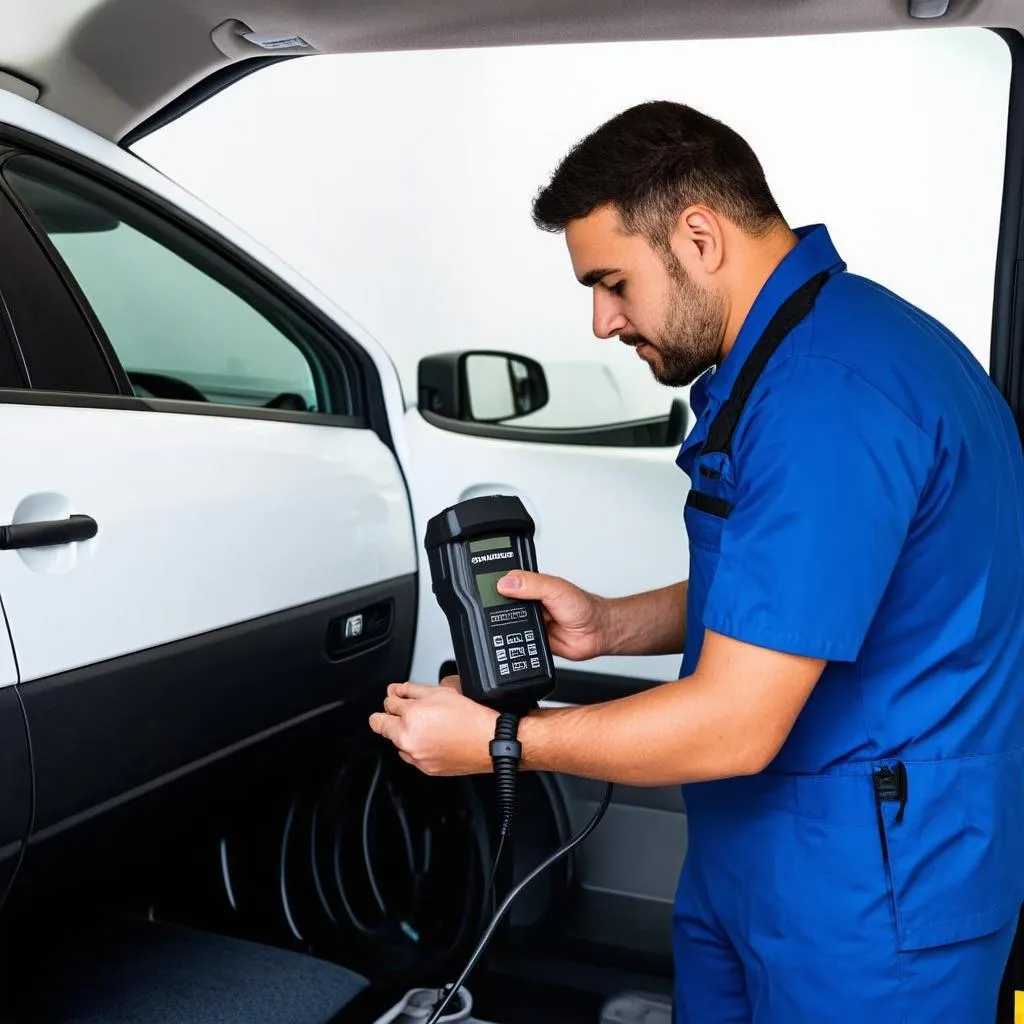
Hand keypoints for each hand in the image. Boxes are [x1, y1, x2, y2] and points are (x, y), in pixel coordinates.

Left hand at [368, 681, 497, 775]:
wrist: (488, 742)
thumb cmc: (471, 719)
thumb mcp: (442, 693)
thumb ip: (413, 690)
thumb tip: (398, 690)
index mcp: (411, 716)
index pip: (387, 703)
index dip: (395, 698)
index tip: (399, 699)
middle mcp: (408, 738)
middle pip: (379, 724)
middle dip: (390, 716)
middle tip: (407, 713)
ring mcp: (415, 756)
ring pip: (396, 741)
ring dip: (405, 733)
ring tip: (429, 727)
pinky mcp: (423, 768)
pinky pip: (410, 755)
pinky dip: (416, 747)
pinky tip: (434, 740)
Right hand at [496, 570, 607, 660]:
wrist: (597, 633)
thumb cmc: (584, 606)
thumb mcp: (555, 589)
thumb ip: (531, 584)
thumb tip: (506, 582)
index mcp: (533, 585)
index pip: (508, 580)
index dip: (496, 583)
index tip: (485, 588)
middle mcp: (530, 601)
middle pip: (504, 603)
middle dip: (498, 607)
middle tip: (494, 609)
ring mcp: (530, 620)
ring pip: (508, 623)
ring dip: (507, 625)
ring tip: (507, 623)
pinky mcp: (532, 638)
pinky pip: (517, 640)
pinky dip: (514, 640)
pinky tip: (515, 638)